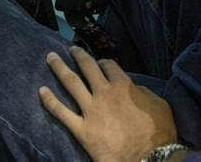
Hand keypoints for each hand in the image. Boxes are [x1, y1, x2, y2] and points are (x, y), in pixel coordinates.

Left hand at [39, 47, 177, 161]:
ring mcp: (91, 110)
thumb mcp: (159, 105)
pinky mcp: (81, 129)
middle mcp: (104, 93)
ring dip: (59, 68)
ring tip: (50, 57)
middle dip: (78, 56)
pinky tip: (41, 91)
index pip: (110, 66)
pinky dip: (50, 101)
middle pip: (87, 68)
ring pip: (71, 83)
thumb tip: (133, 88)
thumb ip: (143, 92)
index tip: (100, 62)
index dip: (104, 62)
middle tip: (71, 49)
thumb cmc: (158, 133)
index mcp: (123, 86)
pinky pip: (61, 112)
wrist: (149, 158)